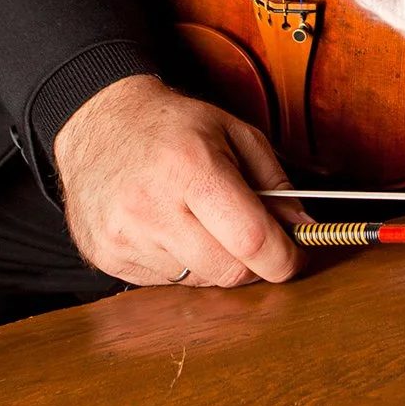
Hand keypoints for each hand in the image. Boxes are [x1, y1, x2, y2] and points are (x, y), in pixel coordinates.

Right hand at [53, 74, 304, 287]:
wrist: (100, 122)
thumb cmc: (173, 125)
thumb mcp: (234, 131)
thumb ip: (275, 180)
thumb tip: (304, 228)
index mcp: (191, 165)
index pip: (250, 237)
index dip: (282, 257)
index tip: (295, 257)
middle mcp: (153, 203)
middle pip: (227, 270)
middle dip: (251, 262)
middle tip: (251, 238)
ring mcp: (125, 234)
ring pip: (197, 281)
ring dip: (212, 262)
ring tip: (201, 222)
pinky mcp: (107, 255)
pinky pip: (164, 283)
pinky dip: (180, 264)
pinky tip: (170, 229)